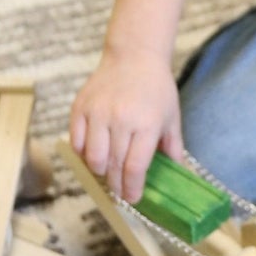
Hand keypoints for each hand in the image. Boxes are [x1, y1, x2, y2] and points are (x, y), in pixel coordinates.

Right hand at [69, 49, 182, 203]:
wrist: (134, 56)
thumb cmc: (156, 89)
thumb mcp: (171, 117)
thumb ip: (173, 148)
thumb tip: (179, 175)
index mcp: (146, 124)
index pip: (135, 167)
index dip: (133, 188)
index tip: (133, 199)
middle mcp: (120, 119)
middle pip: (113, 166)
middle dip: (117, 185)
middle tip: (121, 192)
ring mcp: (98, 112)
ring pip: (93, 158)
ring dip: (100, 172)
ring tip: (108, 173)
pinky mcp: (80, 107)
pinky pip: (77, 142)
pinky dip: (84, 155)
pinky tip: (94, 155)